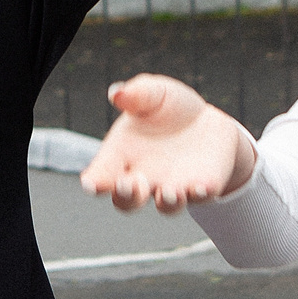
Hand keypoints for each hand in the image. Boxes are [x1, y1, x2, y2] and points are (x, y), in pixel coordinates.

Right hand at [80, 73, 255, 211]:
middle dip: (126, 196)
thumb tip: (117, 93)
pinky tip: (202, 187)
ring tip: (169, 192)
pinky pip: (200, 196)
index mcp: (122, 156)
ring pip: (166, 205)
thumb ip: (136, 94)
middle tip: (129, 185)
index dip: (94, 182)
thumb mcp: (154, 94)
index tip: (91, 184)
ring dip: (167, 201)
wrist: (207, 119)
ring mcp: (173, 186)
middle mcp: (144, 178)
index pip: (101, 174)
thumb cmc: (168, 108)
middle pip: (127, 200)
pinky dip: (200, 193)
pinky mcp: (202, 186)